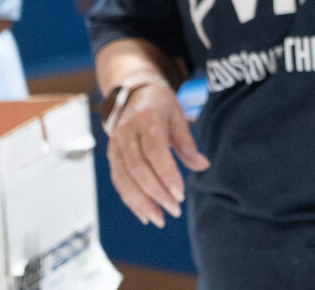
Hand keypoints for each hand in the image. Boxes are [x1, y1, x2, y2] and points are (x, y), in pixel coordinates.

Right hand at [105, 79, 210, 226]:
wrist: (132, 94)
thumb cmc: (160, 105)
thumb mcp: (177, 115)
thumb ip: (188, 143)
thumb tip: (203, 166)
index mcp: (146, 118)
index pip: (154, 151)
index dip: (166, 174)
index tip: (180, 194)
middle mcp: (126, 133)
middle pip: (138, 169)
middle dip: (156, 193)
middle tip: (174, 210)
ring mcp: (115, 145)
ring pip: (124, 179)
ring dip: (141, 202)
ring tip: (159, 219)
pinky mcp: (111, 156)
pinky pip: (119, 181)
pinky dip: (130, 200)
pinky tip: (144, 214)